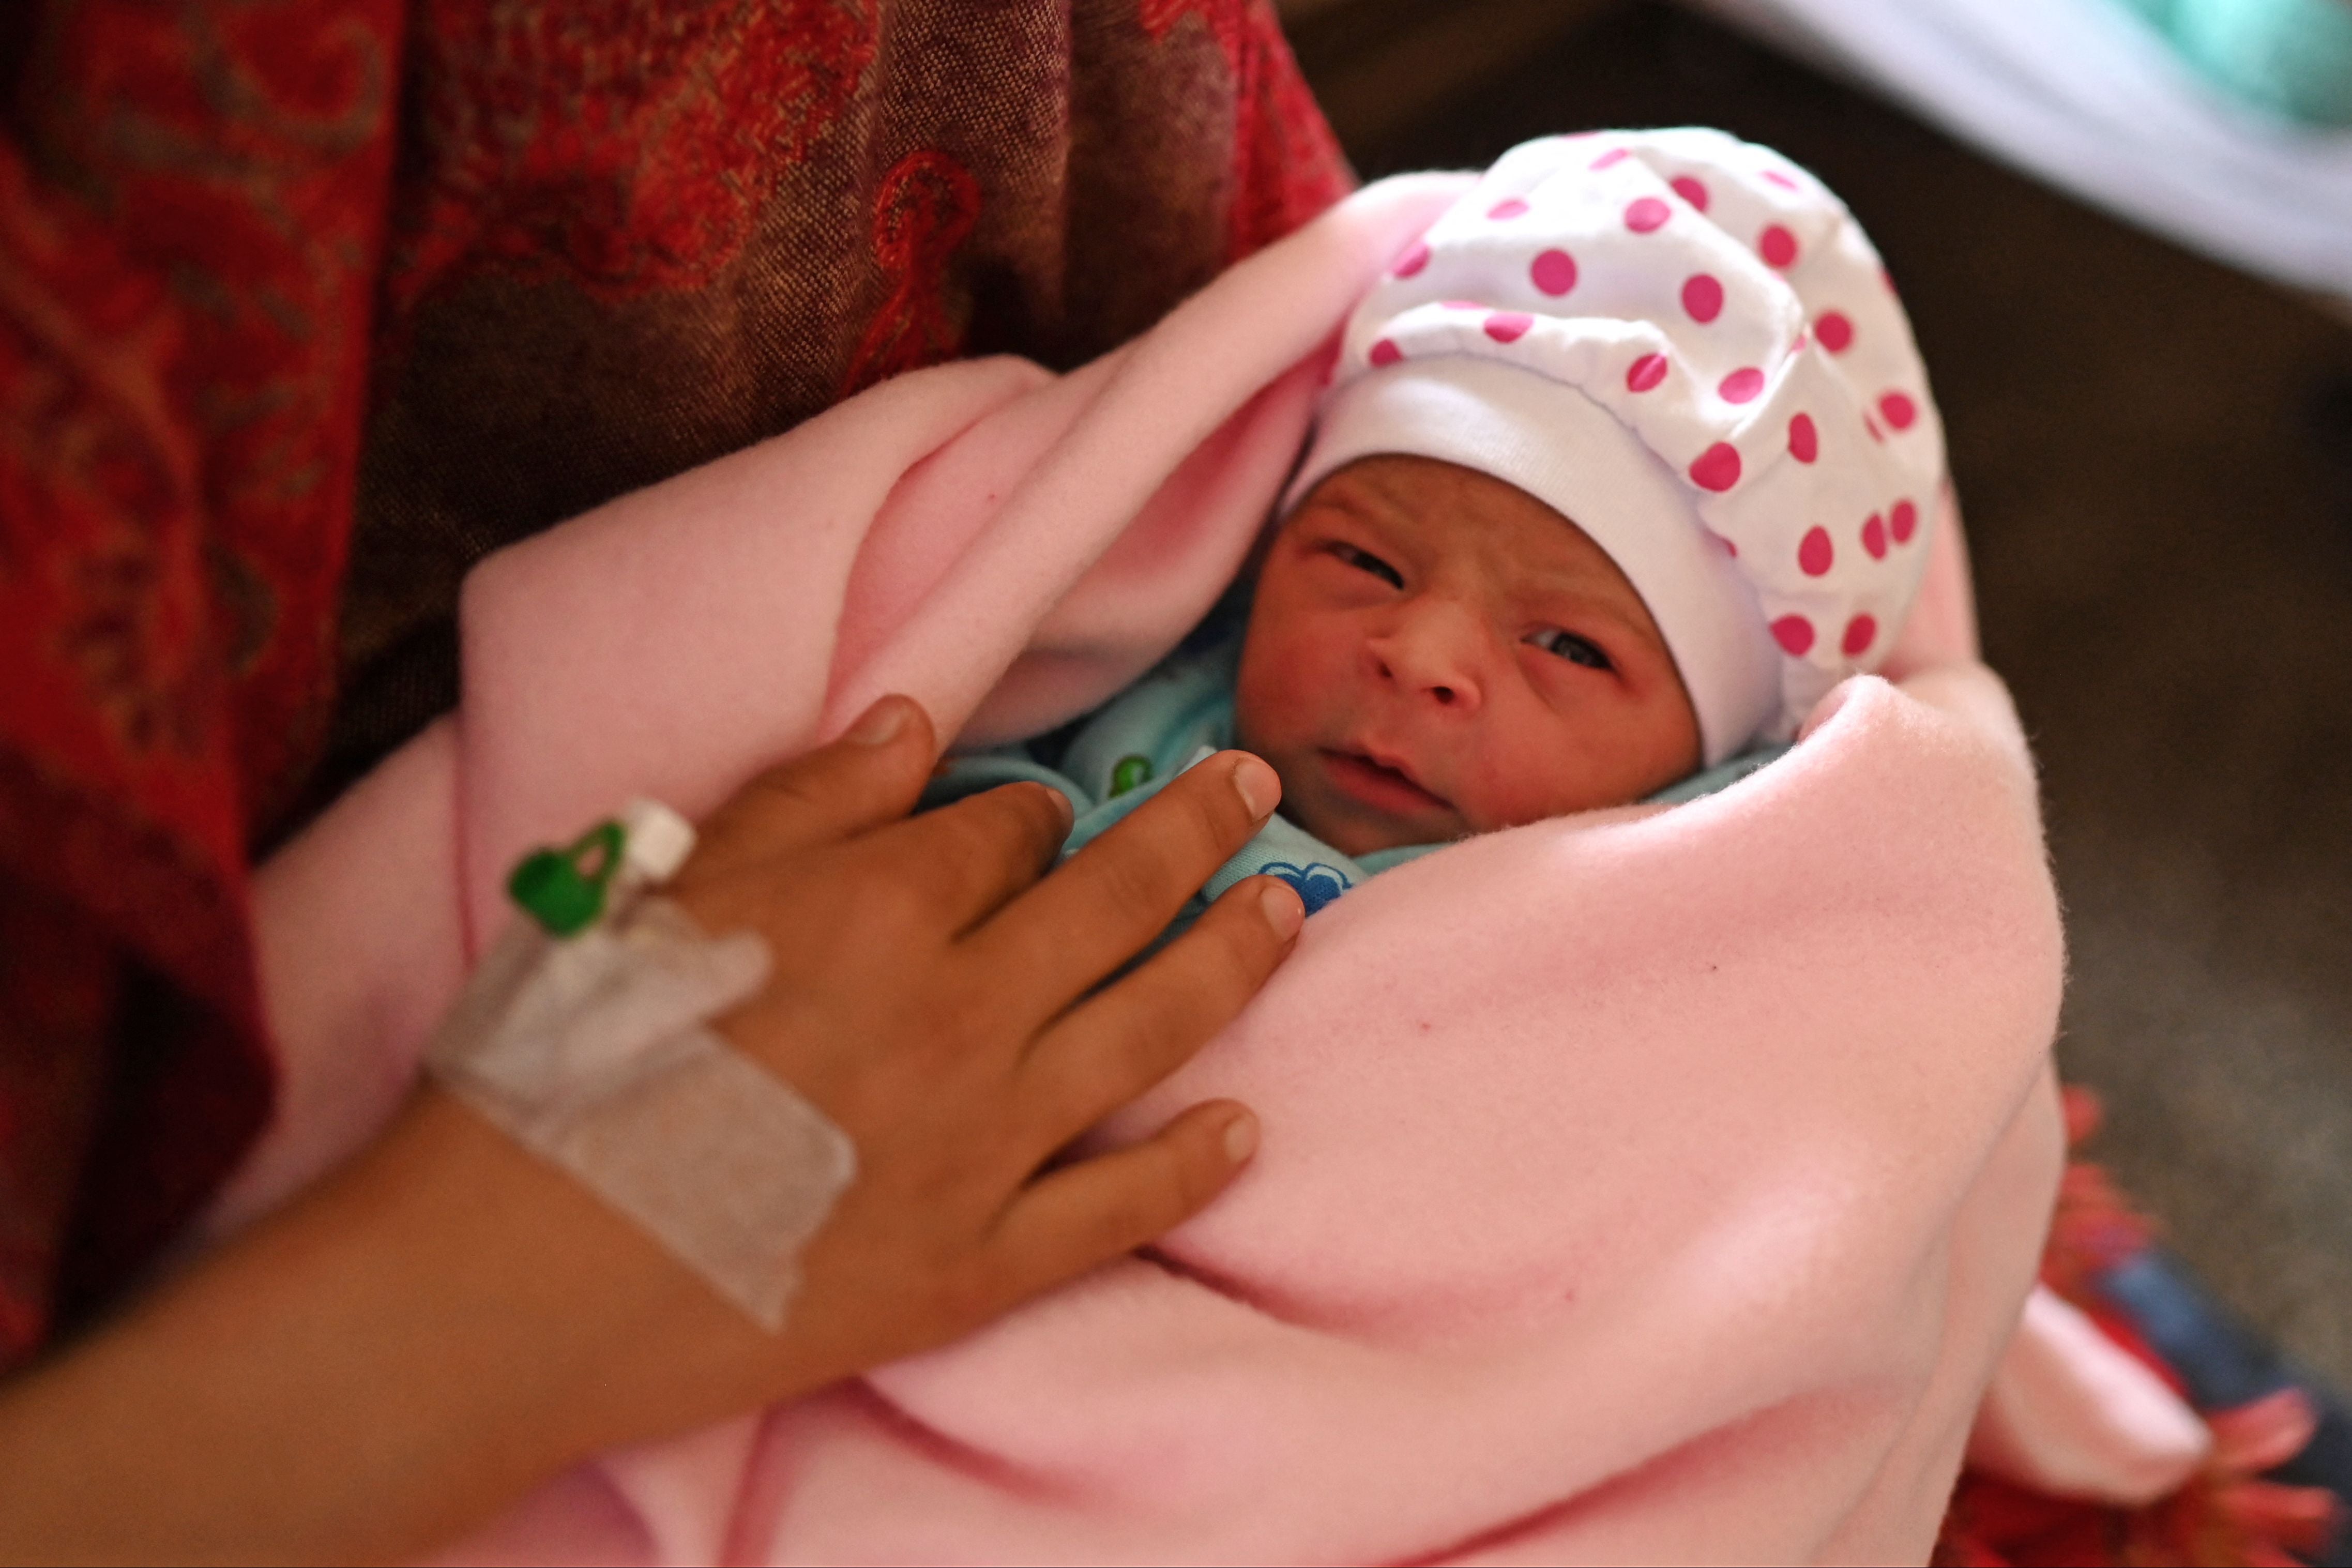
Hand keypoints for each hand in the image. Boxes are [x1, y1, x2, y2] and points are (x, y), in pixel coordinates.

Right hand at [0, 694, 1300, 1564]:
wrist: (502, 1284)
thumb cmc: (559, 1068)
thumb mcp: (658, 897)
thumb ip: (798, 804)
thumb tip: (912, 722)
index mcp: (873, 908)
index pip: (1002, 832)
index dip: (1029, 812)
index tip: (1040, 814)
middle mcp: (954, 1013)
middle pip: (1113, 899)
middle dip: (1193, 831)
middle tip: (1252, 788)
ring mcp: (979, 1145)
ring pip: (1148, 1028)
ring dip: (1230, 960)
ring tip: (1286, 911)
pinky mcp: (973, 1265)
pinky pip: (1115, 1206)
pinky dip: (1189, 1167)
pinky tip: (1243, 1131)